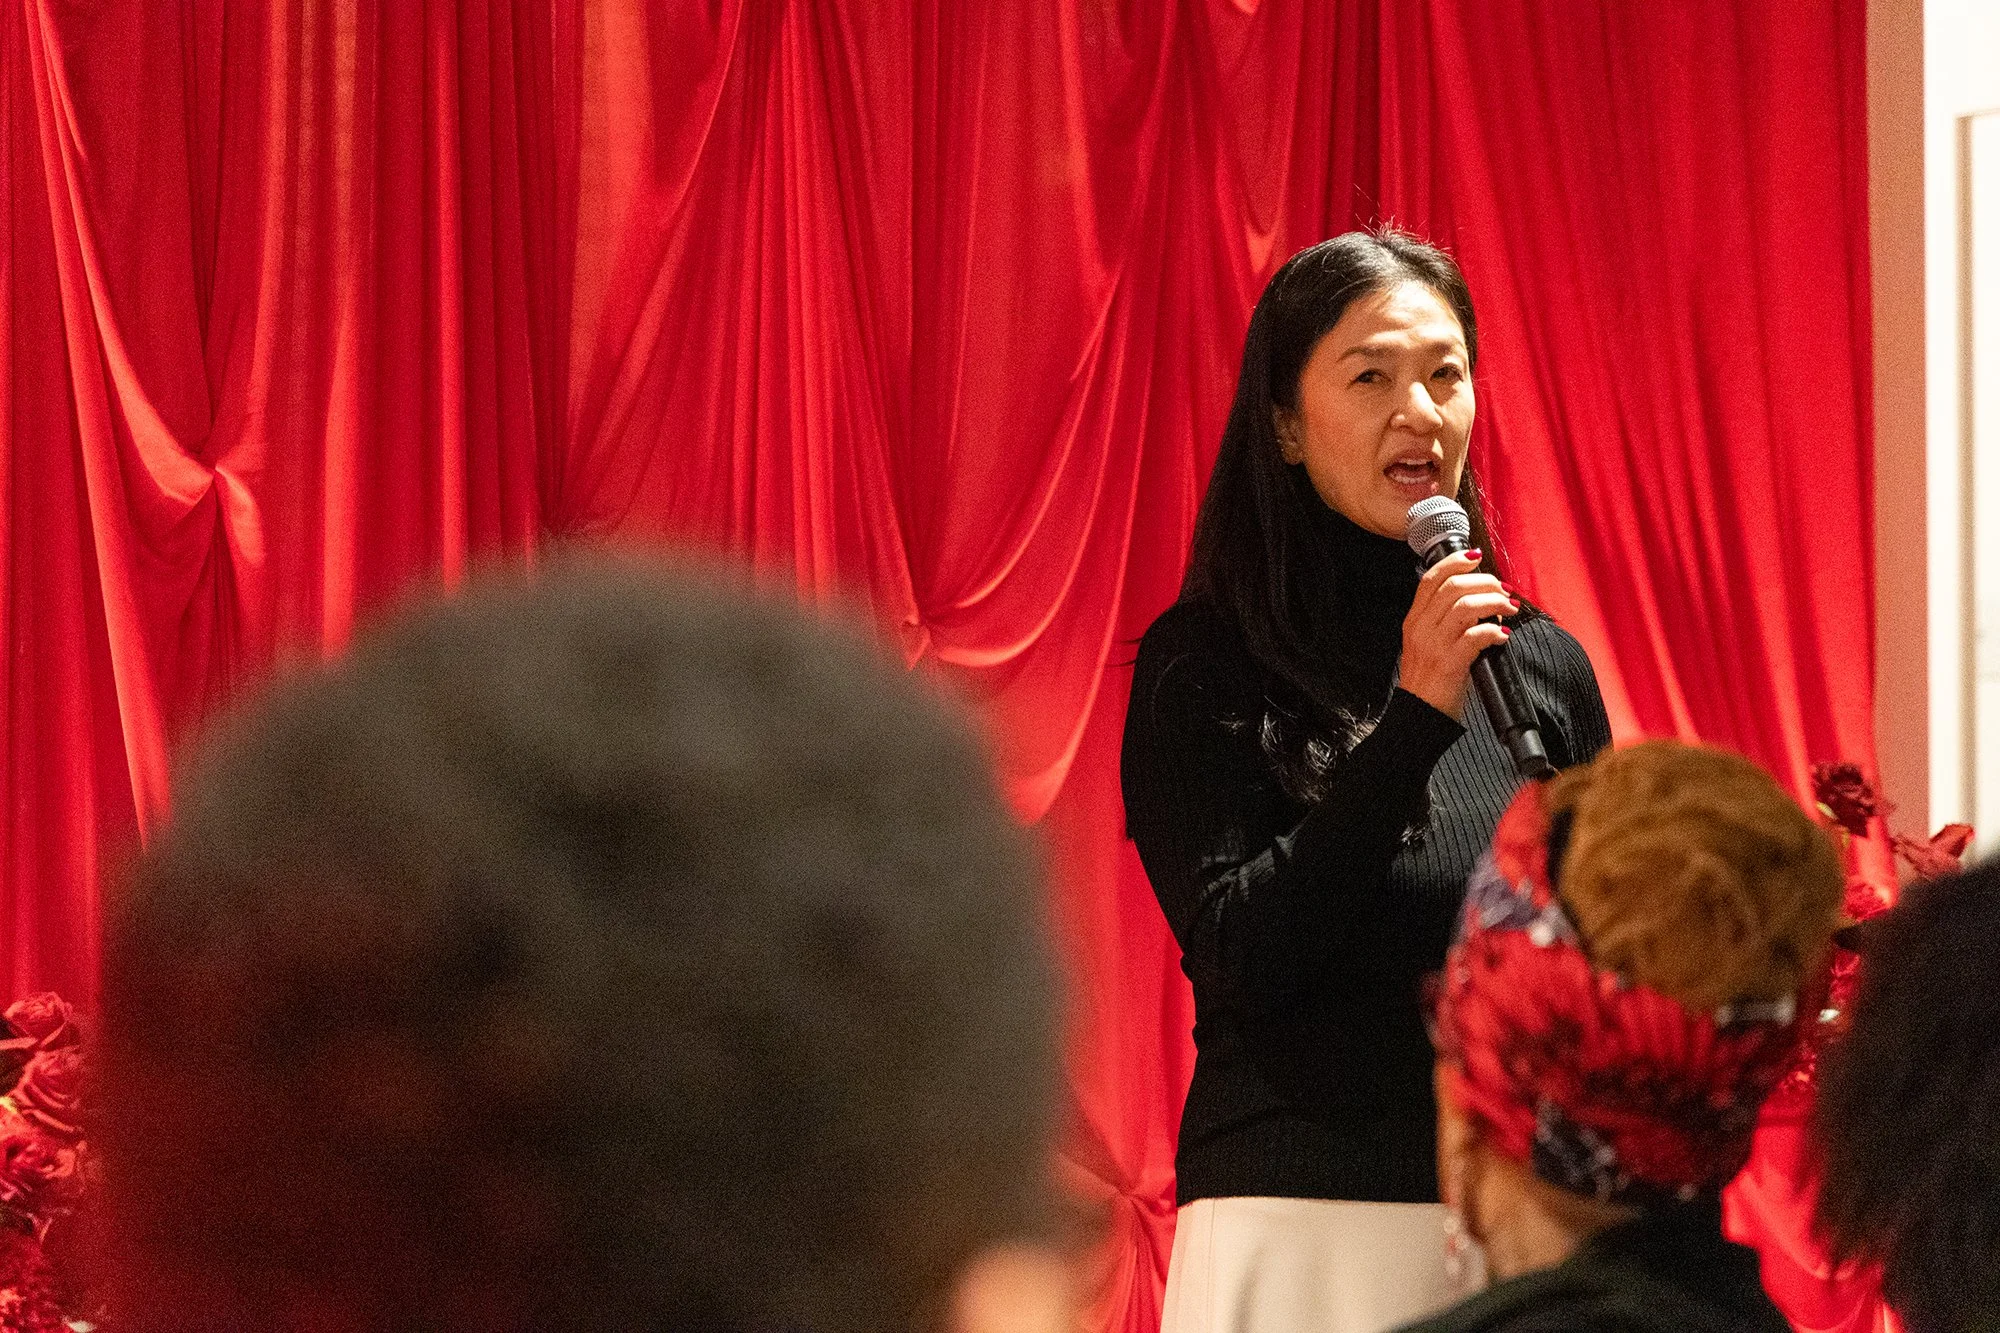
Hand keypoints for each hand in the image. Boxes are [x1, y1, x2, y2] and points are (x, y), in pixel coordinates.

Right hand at [1398, 550, 1516, 719]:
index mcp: (1414, 620)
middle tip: (1503, 591)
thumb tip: (1479, 598)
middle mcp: (1421, 628)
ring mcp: (1434, 645)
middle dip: (1485, 582)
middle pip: (1453, 586)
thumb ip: (1442, 619)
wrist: (1418, 715)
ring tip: (1509, 609)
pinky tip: (1502, 635)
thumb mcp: (1424, 643)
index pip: (1431, 578)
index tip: (1476, 557)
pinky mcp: (1450, 663)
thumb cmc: (1428, 680)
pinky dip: (1494, 631)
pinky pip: (1476, 636)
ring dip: (1495, 602)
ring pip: (1467, 606)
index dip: (1455, 562)